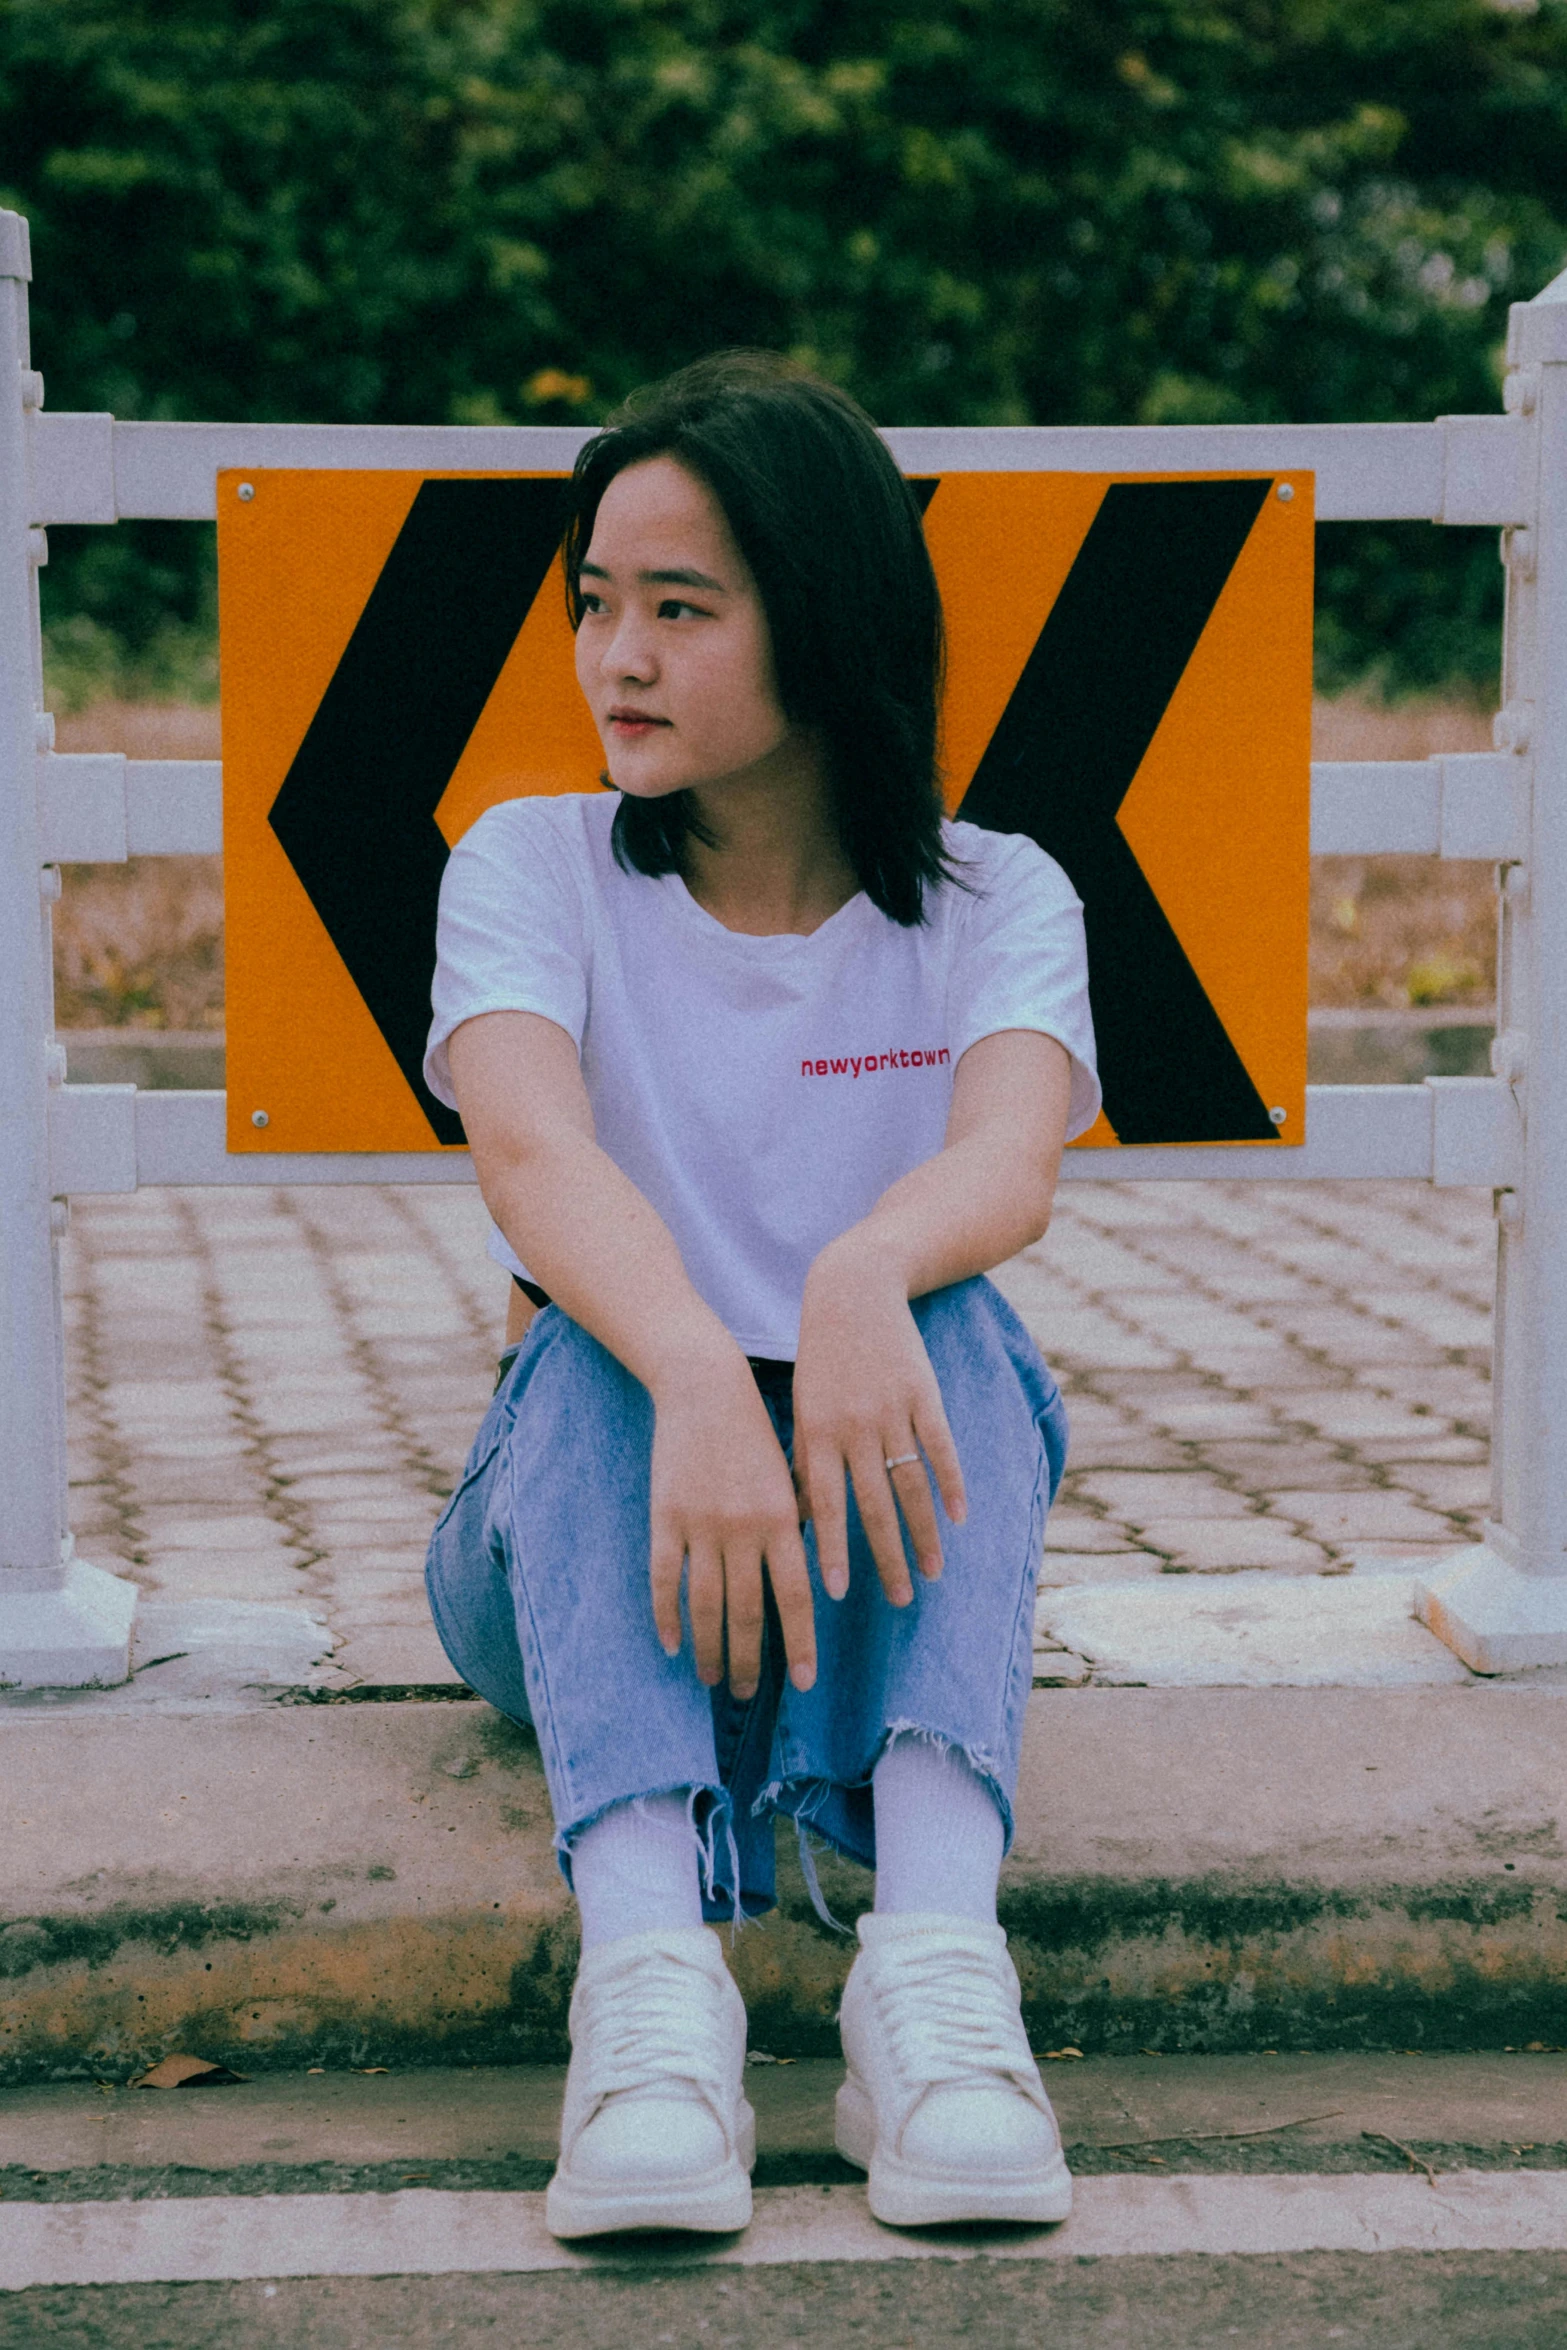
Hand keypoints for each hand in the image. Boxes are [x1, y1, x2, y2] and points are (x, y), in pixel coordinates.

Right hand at [648, 1351, 816, 1698]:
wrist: (706, 1389)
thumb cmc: (753, 1436)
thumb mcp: (788, 1479)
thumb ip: (796, 1528)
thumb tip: (807, 1584)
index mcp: (784, 1519)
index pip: (795, 1597)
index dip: (799, 1644)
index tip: (804, 1683)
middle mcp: (745, 1528)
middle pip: (748, 1612)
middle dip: (750, 1660)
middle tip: (747, 1693)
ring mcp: (702, 1525)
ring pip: (705, 1605)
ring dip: (710, 1649)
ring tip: (712, 1678)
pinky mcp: (666, 1517)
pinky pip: (665, 1579)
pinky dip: (666, 1616)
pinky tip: (671, 1644)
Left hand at [793, 1243, 966, 1607]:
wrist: (852, 1293)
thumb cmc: (821, 1360)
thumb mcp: (802, 1407)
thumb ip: (807, 1462)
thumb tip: (805, 1519)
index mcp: (818, 1435)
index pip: (826, 1506)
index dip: (831, 1550)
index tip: (835, 1594)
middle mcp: (854, 1428)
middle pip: (874, 1506)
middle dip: (886, 1557)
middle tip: (899, 1600)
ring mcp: (892, 1412)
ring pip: (911, 1485)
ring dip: (924, 1533)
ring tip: (932, 1572)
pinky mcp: (924, 1395)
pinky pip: (941, 1448)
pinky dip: (952, 1484)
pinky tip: (960, 1519)